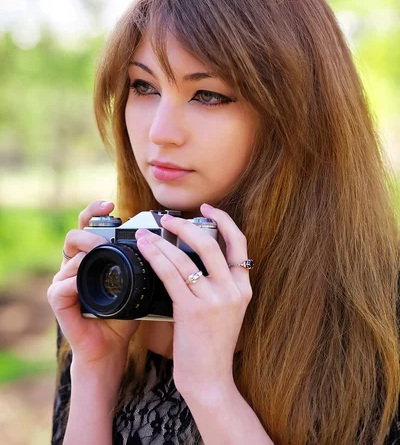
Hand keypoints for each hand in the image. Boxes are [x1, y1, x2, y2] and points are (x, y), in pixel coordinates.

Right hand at [47, 200, 139, 371]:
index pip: (90, 226)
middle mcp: (76, 265)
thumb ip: (147, 266)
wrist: (110, 350)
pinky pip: (61, 284)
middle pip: (74, 234)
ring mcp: (64, 281)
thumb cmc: (124, 316)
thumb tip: (170, 245)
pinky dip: (74, 280)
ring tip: (102, 251)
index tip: (110, 205)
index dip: (96, 212)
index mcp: (94, 258)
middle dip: (90, 227)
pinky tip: (87, 280)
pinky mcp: (58, 300)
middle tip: (106, 231)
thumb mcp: (139, 285)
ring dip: (86, 251)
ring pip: (69, 255)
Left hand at [135, 203, 252, 397]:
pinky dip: (156, 257)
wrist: (210, 382)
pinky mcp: (193, 311)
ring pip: (186, 258)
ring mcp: (214, 301)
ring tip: (146, 233)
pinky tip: (145, 249)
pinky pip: (172, 276)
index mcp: (243, 289)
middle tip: (167, 218)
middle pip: (211, 244)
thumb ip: (217, 287)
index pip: (240, 244)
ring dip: (163, 241)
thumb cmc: (211, 347)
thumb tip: (193, 260)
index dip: (224, 221)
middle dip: (186, 225)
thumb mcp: (225, 312)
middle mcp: (233, 291)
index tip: (208, 209)